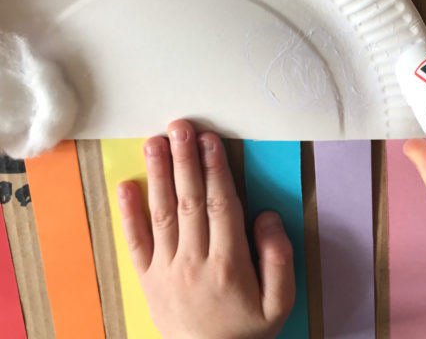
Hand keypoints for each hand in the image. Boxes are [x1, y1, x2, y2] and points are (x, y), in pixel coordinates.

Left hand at [116, 120, 294, 338]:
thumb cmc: (248, 330)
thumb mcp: (280, 302)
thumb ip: (278, 258)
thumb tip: (266, 216)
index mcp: (229, 263)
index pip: (221, 205)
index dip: (215, 169)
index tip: (210, 140)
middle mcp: (195, 261)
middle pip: (189, 201)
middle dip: (185, 160)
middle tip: (181, 127)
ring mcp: (167, 270)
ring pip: (162, 214)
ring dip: (158, 175)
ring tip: (155, 142)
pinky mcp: (148, 279)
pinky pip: (136, 242)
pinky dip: (129, 214)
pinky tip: (126, 186)